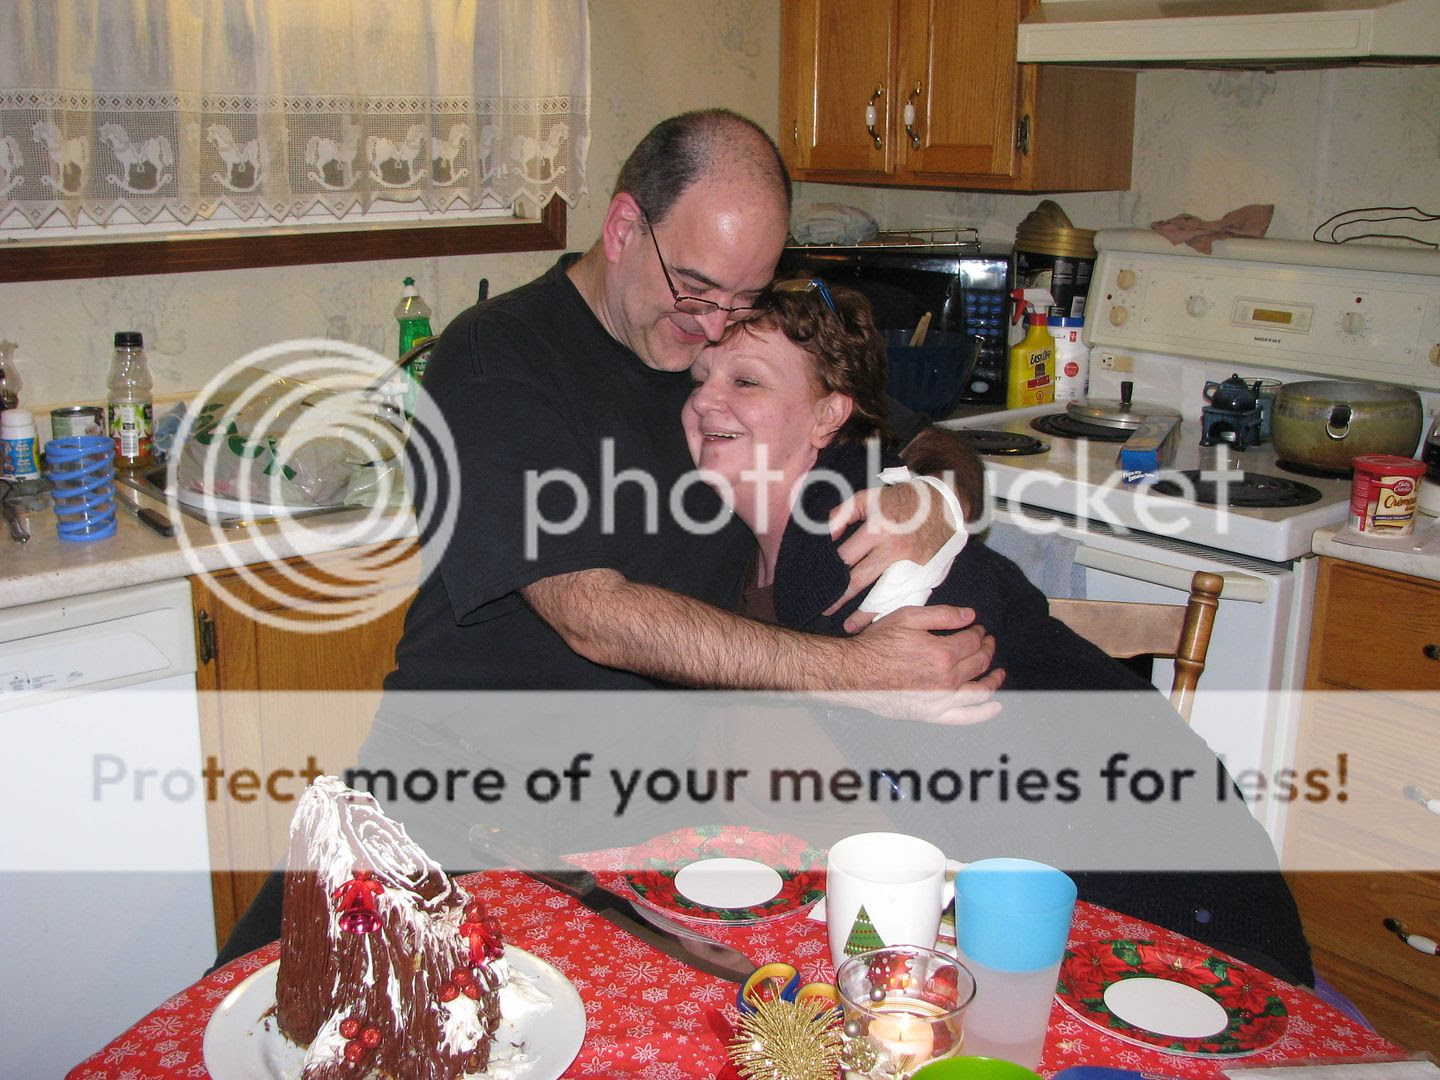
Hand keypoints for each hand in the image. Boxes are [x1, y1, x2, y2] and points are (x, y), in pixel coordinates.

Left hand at [825, 480, 952, 614]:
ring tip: (849, 626)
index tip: (817, 582)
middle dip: (840, 597)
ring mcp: (911, 563)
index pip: (846, 557)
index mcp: (878, 529)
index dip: (830, 571)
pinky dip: (891, 608)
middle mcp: (894, 549)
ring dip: (865, 613)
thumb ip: (844, 513)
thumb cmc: (903, 499)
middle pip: (860, 580)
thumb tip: (827, 534)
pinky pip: (904, 594)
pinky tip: (879, 621)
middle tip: (825, 610)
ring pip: (883, 594)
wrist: (946, 502)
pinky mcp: (925, 572)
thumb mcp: (871, 497)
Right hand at [838, 604, 1005, 724]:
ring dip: (994, 679)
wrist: (854, 672)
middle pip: (979, 663)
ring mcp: (941, 700)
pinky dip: (984, 713)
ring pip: (980, 691)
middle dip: (987, 650)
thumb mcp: (908, 617)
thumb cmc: (877, 644)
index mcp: (943, 653)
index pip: (972, 641)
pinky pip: (965, 717)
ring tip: (998, 672)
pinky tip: (996, 706)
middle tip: (987, 643)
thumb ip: (942, 615)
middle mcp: (947, 679)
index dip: (978, 633)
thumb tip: (970, 616)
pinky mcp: (932, 715)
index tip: (978, 630)